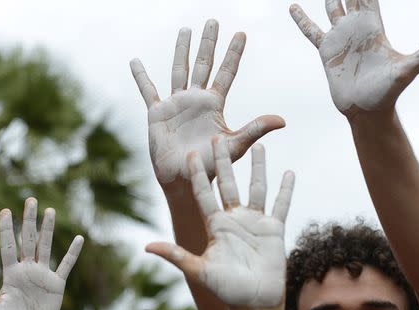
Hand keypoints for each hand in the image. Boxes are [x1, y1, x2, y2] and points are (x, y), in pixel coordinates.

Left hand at [0, 198, 82, 309]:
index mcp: (11, 274)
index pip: (8, 246)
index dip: (6, 229)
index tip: (4, 211)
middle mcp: (27, 269)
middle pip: (27, 239)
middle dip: (28, 220)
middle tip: (30, 199)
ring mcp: (43, 275)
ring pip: (46, 246)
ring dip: (47, 229)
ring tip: (49, 210)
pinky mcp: (57, 283)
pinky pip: (66, 264)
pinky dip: (72, 252)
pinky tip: (78, 238)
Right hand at [130, 19, 284, 186]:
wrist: (185, 179)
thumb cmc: (212, 166)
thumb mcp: (235, 145)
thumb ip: (256, 129)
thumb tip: (283, 120)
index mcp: (215, 105)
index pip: (226, 72)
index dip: (234, 53)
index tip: (241, 34)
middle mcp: (196, 100)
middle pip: (204, 64)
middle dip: (209, 43)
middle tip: (213, 21)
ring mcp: (176, 104)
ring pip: (179, 70)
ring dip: (181, 50)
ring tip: (185, 30)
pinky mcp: (157, 113)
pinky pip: (148, 91)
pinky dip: (141, 77)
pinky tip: (135, 61)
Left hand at [146, 137, 294, 306]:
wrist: (253, 302)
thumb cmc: (226, 289)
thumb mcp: (199, 271)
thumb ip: (177, 256)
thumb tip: (147, 247)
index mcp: (215, 225)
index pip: (204, 194)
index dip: (198, 175)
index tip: (191, 154)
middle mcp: (234, 219)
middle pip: (228, 183)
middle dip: (224, 161)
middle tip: (218, 136)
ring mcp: (255, 222)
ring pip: (257, 187)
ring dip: (257, 167)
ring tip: (257, 146)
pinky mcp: (274, 229)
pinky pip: (281, 204)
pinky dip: (285, 189)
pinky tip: (288, 172)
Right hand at [289, 0, 418, 113]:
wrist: (367, 110)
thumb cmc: (388, 92)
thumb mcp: (407, 70)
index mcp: (374, 28)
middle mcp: (356, 29)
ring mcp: (340, 39)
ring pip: (332, 9)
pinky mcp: (326, 52)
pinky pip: (311, 31)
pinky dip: (302, 19)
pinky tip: (294, 8)